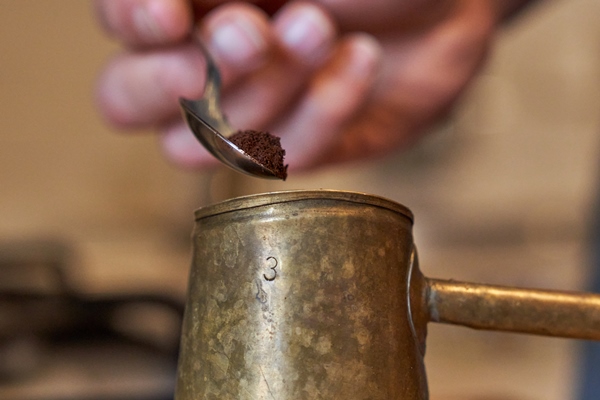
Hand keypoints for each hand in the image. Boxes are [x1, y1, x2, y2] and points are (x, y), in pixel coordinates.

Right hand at [93, 0, 510, 170]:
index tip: (172, 13)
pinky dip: (324, 110)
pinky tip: (360, 60)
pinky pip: (286, 157)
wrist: (447, 0)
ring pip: (207, 143)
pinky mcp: (299, 147)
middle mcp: (201, 64)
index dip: (132, 24)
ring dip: (266, 89)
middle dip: (190, 72)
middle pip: (127, 102)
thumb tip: (159, 1)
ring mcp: (248, 114)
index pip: (120, 25)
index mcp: (186, 6)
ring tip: (319, 28)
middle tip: (250, 34)